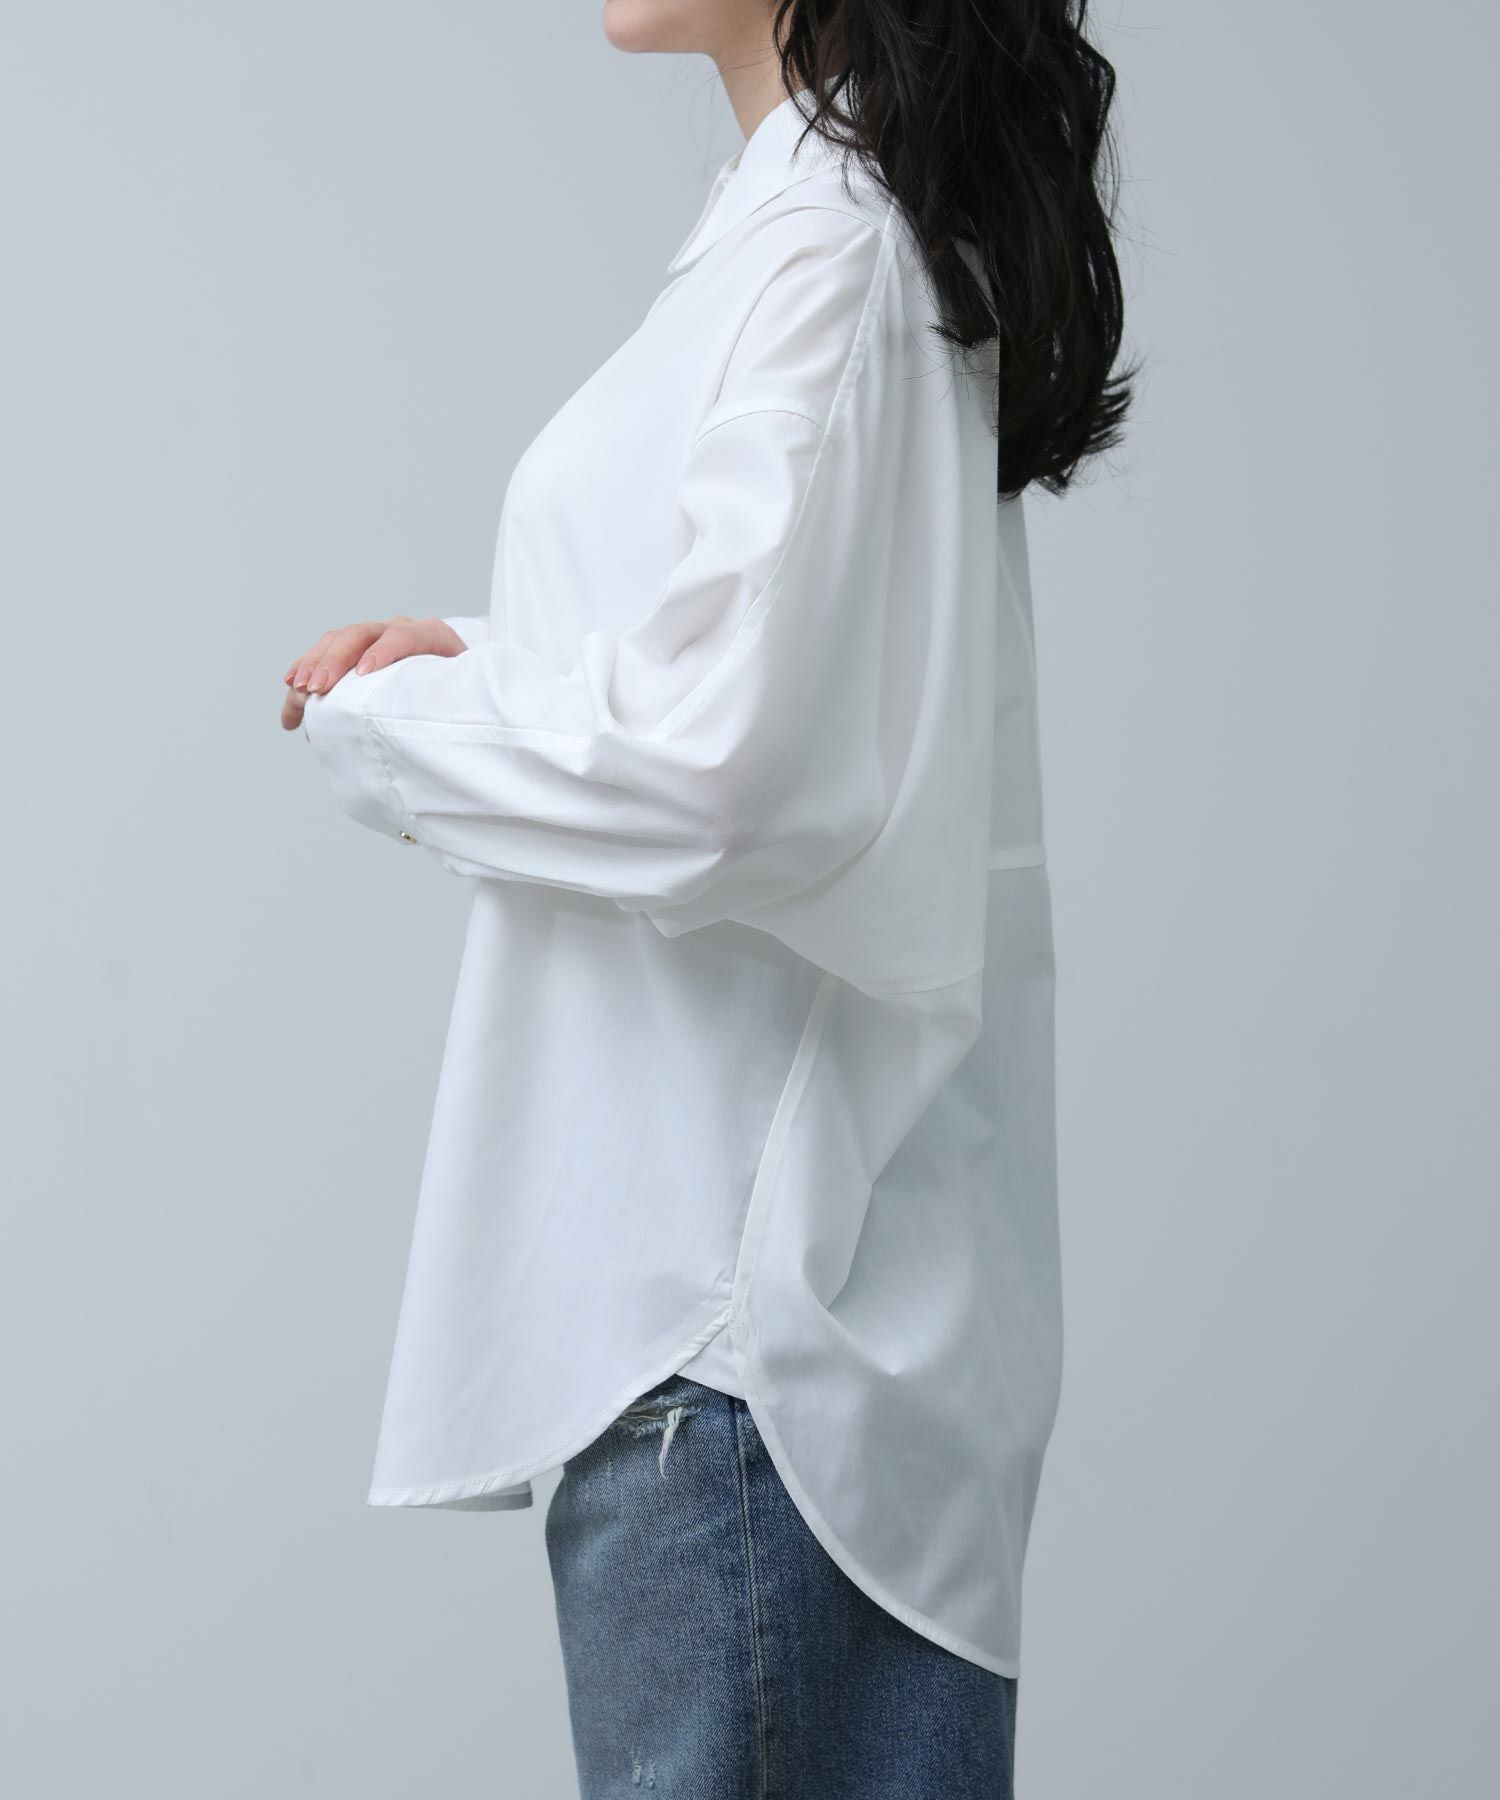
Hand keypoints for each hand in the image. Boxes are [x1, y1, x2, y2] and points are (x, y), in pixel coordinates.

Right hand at [280, 614, 466, 731]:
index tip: (363, 674)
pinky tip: (292, 687)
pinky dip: (307, 669)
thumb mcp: (464, 695)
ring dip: (313, 664)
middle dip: (335, 660)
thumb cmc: (461, 695)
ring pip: (337, 640)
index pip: (405, 636)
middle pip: (361, 634)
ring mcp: (375, 637)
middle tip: (317, 688)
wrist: (457, 684)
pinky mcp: (356, 650)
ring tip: (298, 690)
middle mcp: (400, 630)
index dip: (383, 652)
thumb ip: (450, 700)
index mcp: (431, 636)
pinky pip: (325, 653)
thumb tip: (423, 727)